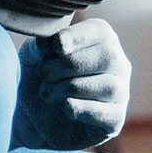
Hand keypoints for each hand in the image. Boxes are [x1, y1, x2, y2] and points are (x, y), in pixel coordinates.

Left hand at [11, 19, 129, 150]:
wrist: (31, 119)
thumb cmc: (38, 79)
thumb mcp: (34, 55)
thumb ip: (45, 44)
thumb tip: (58, 42)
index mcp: (101, 41)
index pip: (101, 31)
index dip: (78, 37)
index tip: (56, 46)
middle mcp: (117, 64)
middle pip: (108, 57)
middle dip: (69, 65)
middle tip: (44, 73)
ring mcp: (120, 93)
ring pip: (109, 86)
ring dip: (71, 88)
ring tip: (47, 93)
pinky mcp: (114, 121)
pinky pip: (109, 114)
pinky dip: (84, 109)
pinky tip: (65, 107)